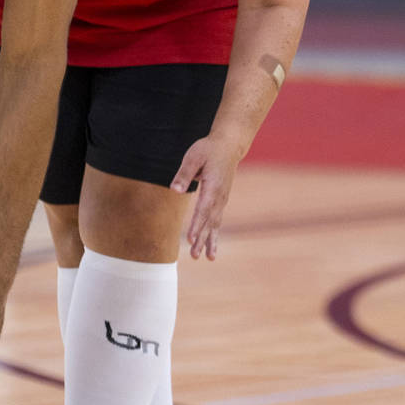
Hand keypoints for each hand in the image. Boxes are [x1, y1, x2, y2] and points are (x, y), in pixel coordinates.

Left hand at [170, 134, 241, 260]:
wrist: (229, 145)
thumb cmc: (208, 149)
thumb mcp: (193, 156)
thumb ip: (184, 174)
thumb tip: (175, 190)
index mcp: (213, 187)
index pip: (203, 210)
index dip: (197, 226)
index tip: (191, 240)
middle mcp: (220, 197)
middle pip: (210, 222)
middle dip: (202, 240)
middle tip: (195, 256)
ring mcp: (222, 199)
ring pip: (216, 224)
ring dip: (211, 241)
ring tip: (209, 259)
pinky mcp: (221, 200)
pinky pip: (217, 220)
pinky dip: (214, 234)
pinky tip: (211, 247)